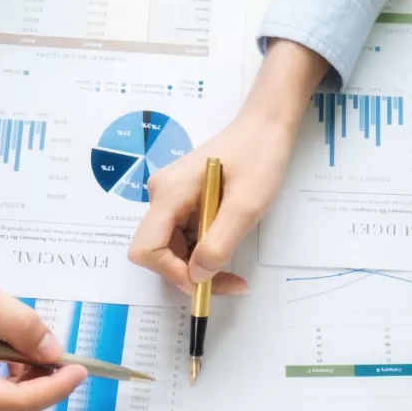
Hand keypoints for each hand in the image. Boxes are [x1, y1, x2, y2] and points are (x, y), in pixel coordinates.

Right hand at [0, 262, 87, 410]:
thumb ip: (18, 324)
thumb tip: (53, 352)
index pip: (15, 404)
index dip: (54, 388)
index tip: (78, 369)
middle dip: (40, 388)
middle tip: (46, 353)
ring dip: (24, 394)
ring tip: (21, 357)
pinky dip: (6, 398)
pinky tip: (5, 369)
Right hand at [128, 40, 330, 293]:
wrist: (265, 128)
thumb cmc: (259, 158)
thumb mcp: (246, 206)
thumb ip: (219, 244)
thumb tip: (197, 277)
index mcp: (169, 194)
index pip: (146, 249)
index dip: (171, 272)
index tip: (205, 282)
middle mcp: (161, 196)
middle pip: (158, 252)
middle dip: (189, 273)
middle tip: (230, 282)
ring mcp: (170, 199)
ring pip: (172, 248)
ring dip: (199, 265)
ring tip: (233, 268)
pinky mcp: (182, 201)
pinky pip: (184, 237)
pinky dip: (203, 251)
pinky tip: (226, 246)